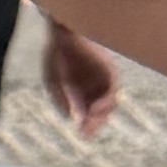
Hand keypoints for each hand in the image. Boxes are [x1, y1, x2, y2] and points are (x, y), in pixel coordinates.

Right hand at [40, 17, 121, 131]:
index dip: (88, 125)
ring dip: (101, 115)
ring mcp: (103, 77)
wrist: (64, 31)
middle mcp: (95, 84)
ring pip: (108, 103)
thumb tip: (73, 118)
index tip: (83, 135)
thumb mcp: (53, 82)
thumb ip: (62, 100)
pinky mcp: (109, 70)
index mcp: (82, 88)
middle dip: (95, 123)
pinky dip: (106, 102)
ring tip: (91, 122)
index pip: (90, 112)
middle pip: (101, 110)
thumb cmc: (56, 54)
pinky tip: (96, 109)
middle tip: (86, 134)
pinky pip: (112, 90)